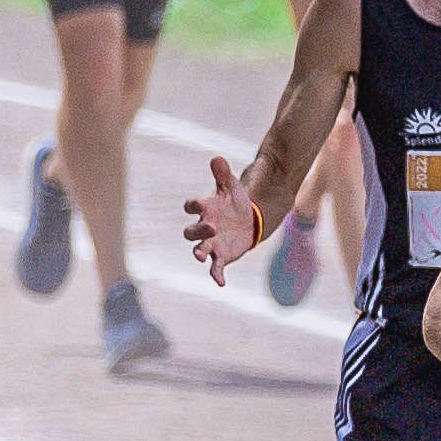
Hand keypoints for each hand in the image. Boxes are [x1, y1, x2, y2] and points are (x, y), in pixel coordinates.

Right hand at [178, 151, 257, 284]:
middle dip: (199, 231)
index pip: (192, 206)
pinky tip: (220, 282)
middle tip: (212, 227)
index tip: (196, 204)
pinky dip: (216, 274)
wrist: (248, 220)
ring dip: (199, 252)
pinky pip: (216, 267)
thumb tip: (217, 158)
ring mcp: (211, 243)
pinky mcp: (221, 256)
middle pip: (191, 231)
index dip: (193, 205)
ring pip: (199, 249)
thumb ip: (224, 175)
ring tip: (200, 257)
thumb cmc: (235, 202)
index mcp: (205, 209)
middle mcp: (204, 227)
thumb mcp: (232, 187)